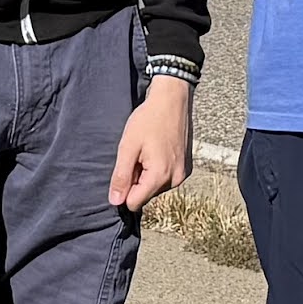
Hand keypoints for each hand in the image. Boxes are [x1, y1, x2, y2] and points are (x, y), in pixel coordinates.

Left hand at [108, 75, 195, 210]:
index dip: (124, 190)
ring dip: (147, 175)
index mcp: (159, 176)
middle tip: (137, 155)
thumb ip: (121, 176)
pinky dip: (158, 169)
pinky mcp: (186, 168)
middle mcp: (175, 180)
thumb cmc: (148, 120)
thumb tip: (115, 202)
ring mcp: (182, 174)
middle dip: (137, 180)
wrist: (172, 101)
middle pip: (145, 195)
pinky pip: (166, 179)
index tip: (125, 169)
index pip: (134, 203)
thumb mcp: (128, 146)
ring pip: (155, 187)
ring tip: (147, 151)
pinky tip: (157, 150)